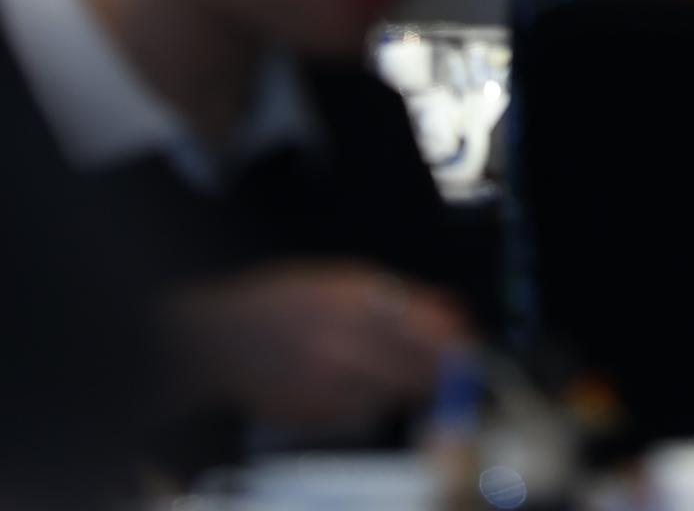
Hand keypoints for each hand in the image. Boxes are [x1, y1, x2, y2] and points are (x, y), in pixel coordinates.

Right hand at [164, 262, 467, 431]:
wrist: (223, 339)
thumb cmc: (287, 301)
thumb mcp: (348, 280)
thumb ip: (407, 298)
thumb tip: (456, 312)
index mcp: (359, 301)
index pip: (430, 333)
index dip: (458, 346)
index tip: (471, 349)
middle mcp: (348, 343)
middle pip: (420, 370)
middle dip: (441, 370)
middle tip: (449, 367)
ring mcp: (332, 383)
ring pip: (396, 394)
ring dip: (406, 385)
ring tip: (386, 366)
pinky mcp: (319, 413)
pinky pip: (365, 412)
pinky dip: (372, 401)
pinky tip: (355, 382)